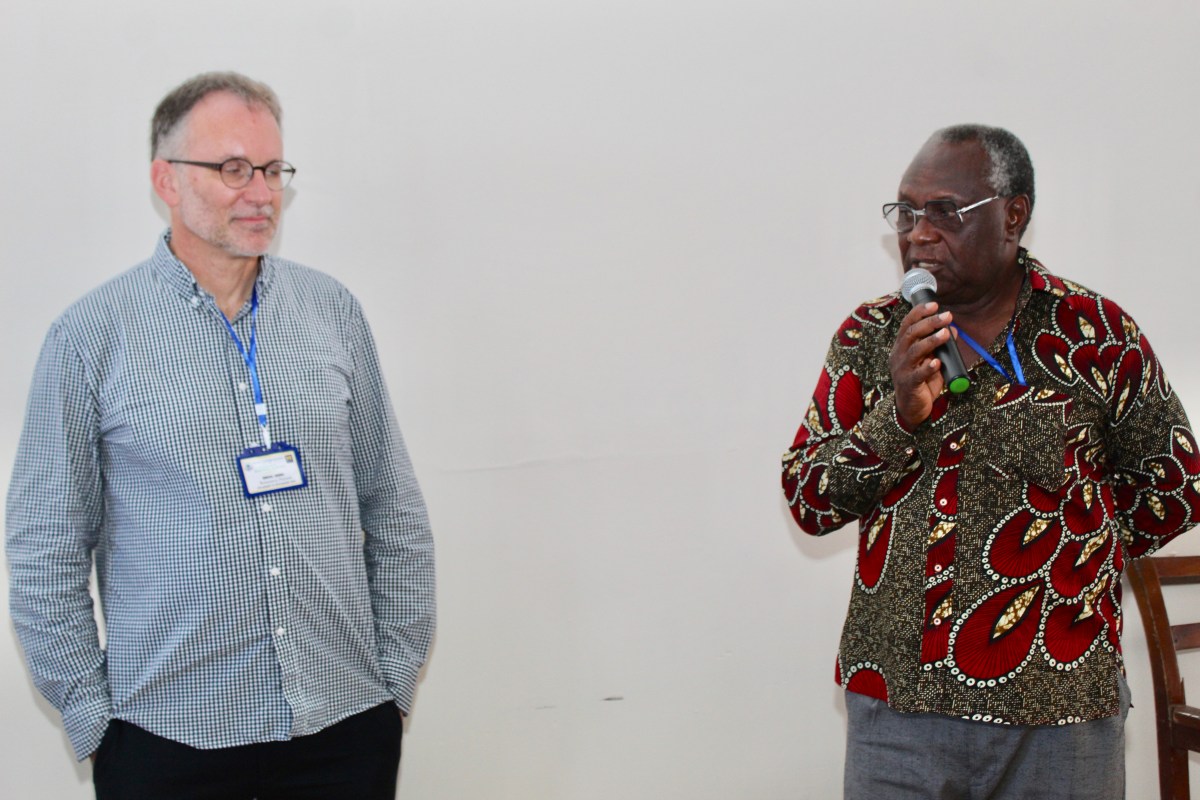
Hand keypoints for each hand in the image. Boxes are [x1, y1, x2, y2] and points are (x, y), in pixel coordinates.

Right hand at [889, 301, 953, 428]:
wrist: (911, 408)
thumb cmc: (920, 381)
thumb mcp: (931, 359)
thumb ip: (939, 346)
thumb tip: (953, 329)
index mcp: (901, 347)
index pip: (907, 324)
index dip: (919, 312)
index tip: (935, 304)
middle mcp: (899, 355)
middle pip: (911, 334)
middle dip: (929, 322)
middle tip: (947, 316)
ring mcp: (902, 370)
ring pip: (914, 350)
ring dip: (931, 340)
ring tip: (945, 334)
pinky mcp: (909, 384)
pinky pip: (918, 374)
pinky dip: (928, 367)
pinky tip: (937, 362)